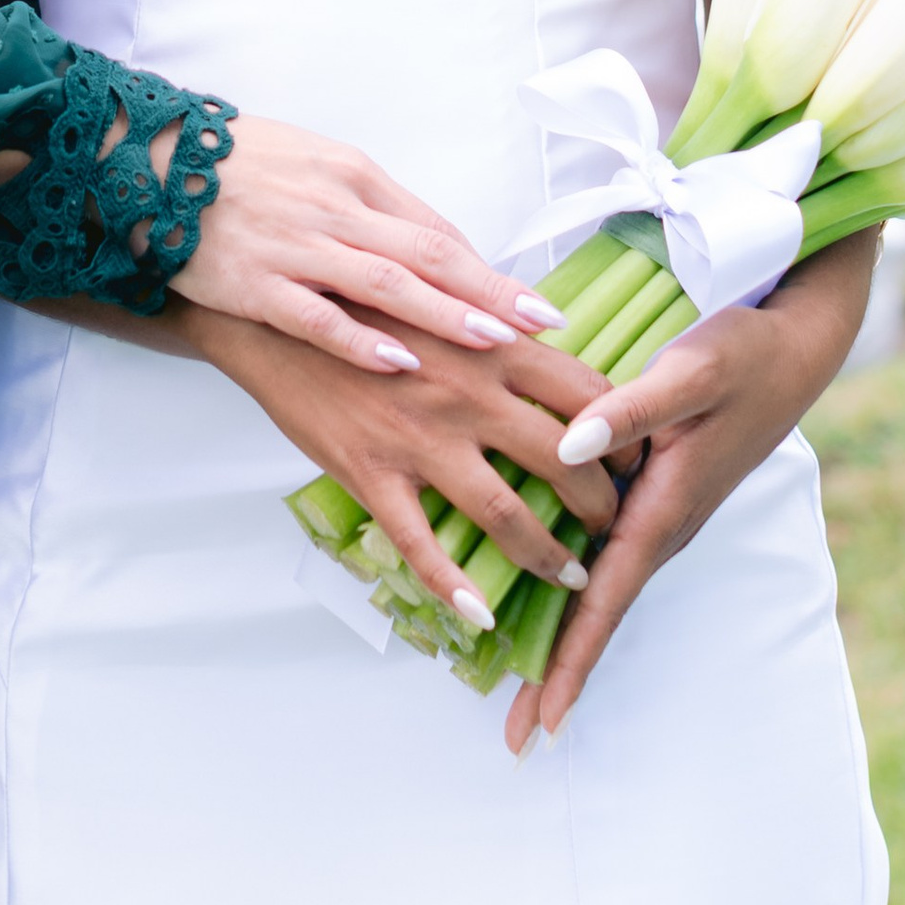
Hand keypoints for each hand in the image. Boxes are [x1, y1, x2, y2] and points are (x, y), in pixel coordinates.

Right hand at [169, 112, 569, 368]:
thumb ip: (374, 210)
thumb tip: (439, 254)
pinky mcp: (254, 282)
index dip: (489, 271)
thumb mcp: (317, 167)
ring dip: (443, 312)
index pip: (437, 230)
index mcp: (355, 177)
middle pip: (428, 253)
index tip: (535, 308)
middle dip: (489, 293)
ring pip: (385, 281)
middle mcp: (334, 207)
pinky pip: (315, 314)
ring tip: (493, 343)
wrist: (149, 161)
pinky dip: (359, 338)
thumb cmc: (241, 167)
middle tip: (540, 326)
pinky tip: (399, 362)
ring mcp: (294, 245)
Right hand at [196, 309, 618, 608]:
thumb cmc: (356, 299)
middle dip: (600, 502)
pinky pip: (421, 545)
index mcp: (487, 343)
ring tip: (570, 575)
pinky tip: (479, 614)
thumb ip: (492, 314)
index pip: (586, 393)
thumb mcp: (433, 291)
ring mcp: (420, 440)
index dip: (621, 431)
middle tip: (612, 523)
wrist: (272, 318)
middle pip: (564, 459)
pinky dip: (454, 587)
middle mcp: (466, 394)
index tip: (632, 456)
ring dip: (548, 554)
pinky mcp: (373, 474)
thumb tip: (546, 328)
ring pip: (506, 512)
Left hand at [504, 227, 882, 754]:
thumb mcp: (689, 370)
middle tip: (516, 740)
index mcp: (665, 506)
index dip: (573, 660)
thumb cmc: (741, 354)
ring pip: (602, 589)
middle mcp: (662, 524)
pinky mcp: (658, 494)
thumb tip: (570, 448)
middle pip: (599, 613)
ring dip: (567, 643)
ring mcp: (661, 514)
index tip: (546, 720)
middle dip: (559, 676)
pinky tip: (546, 606)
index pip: (608, 598)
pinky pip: (607, 554)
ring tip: (525, 698)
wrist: (794, 347)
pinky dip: (576, 592)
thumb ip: (630, 409)